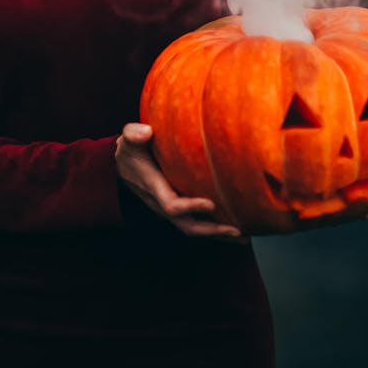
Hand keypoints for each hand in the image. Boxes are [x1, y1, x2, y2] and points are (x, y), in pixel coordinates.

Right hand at [115, 122, 247, 242]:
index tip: (212, 203)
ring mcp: (170, 210)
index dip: (191, 207)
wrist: (123, 167)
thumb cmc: (131, 150)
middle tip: (237, 230)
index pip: (172, 205)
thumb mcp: (128, 139)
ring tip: (244, 236)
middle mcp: (162, 204)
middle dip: (212, 230)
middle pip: (187, 226)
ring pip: (193, 229)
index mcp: (153, 188)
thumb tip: (147, 132)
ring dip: (218, 235)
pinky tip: (236, 232)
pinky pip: (196, 224)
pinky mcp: (178, 210)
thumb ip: (133, 134)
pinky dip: (215, 231)